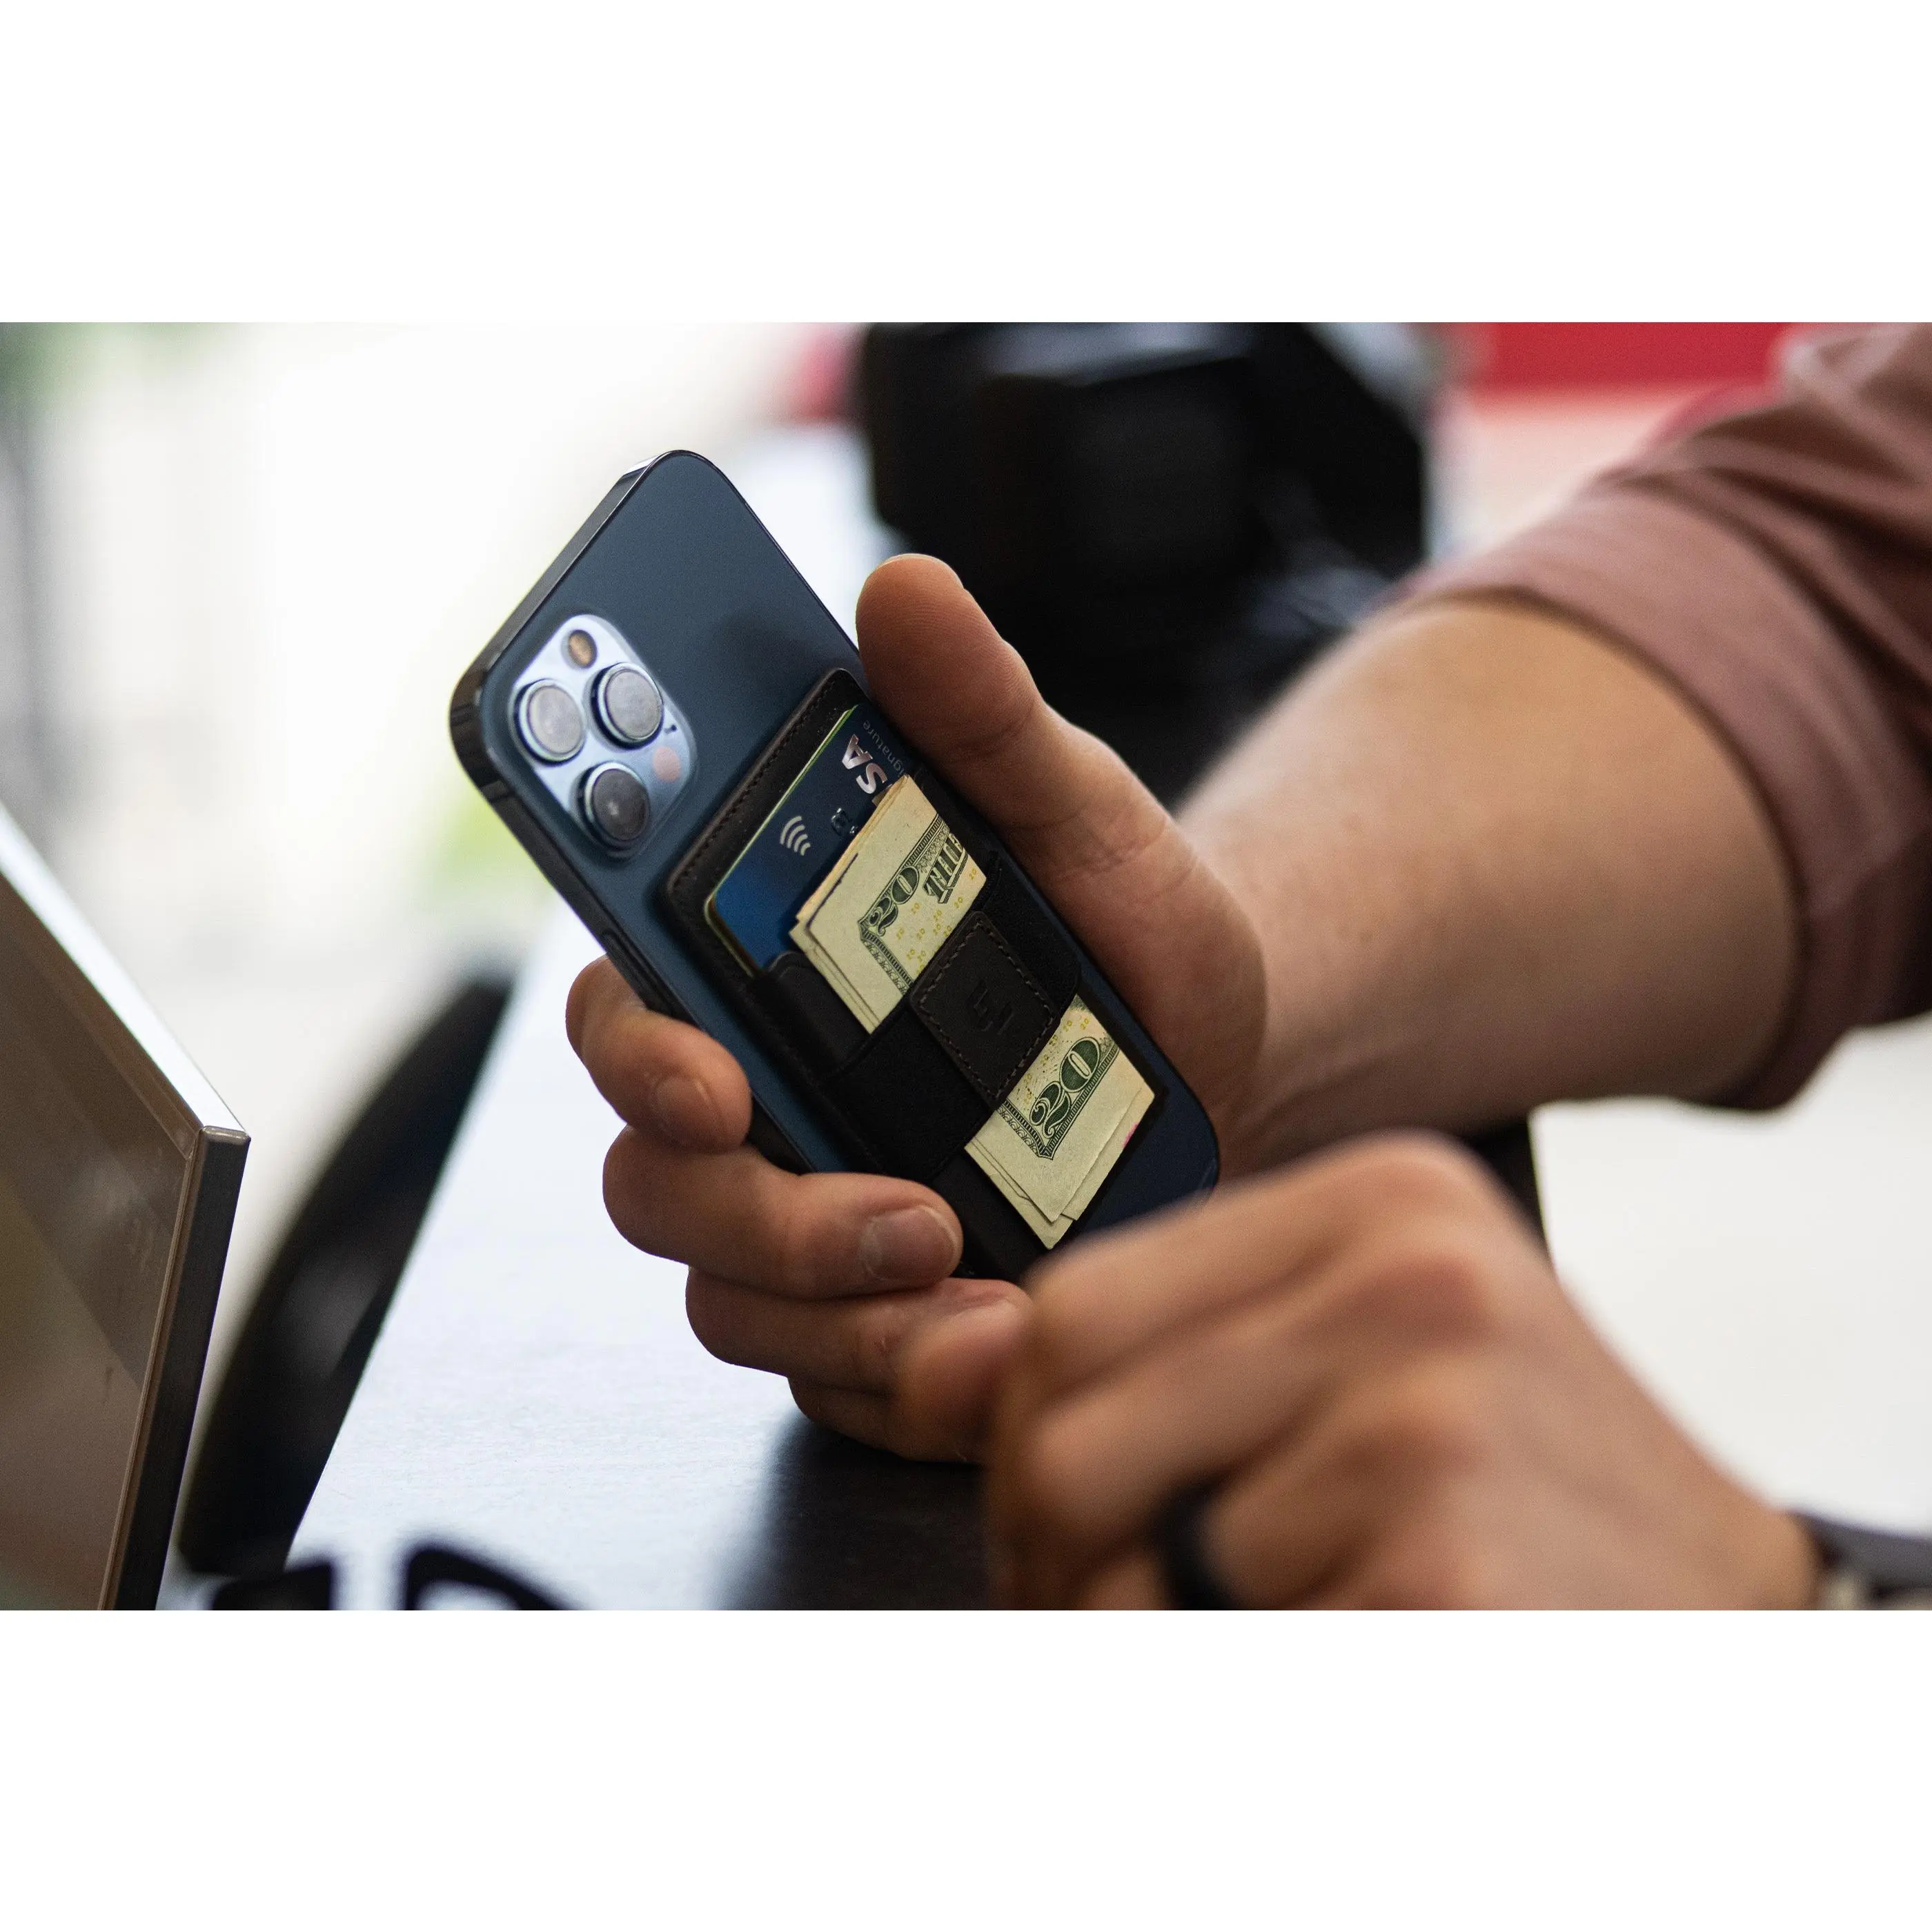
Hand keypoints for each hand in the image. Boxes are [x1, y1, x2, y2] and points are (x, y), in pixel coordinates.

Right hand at [566, 554, 1267, 1459]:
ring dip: (842, 1300)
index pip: (625, 1004)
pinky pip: (834, 1374)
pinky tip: (1009, 1332)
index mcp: (758, 966)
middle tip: (898, 1204)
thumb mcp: (1075, 814)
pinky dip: (909, 1371)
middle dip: (752, 1206)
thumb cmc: (1120, 927)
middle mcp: (754, 1098)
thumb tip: (902, 589)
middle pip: (655, 1176)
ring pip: (730, 1294)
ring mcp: (802, 1214)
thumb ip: (983, 717)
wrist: (1222, 1062)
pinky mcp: (868, 1311)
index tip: (700, 1070)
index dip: (626, 1044)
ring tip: (981, 1271)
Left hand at [986, 1133, 1818, 1605]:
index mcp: (1381, 1202)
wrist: (1735, 1616)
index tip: (1050, 1513)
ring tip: (1253, 1623)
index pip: (1076, 1304)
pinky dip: (1248, 1677)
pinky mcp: (1448, 1570)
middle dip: (1046, 1551)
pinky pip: (1224, 1648)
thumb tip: (922, 1369)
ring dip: (1145, 1632)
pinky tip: (1350, 1646)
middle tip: (1105, 1604)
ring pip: (1125, 1563)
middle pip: (1064, 1427)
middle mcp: (1406, 1279)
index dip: (1020, 1433)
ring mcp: (1431, 1420)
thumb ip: (1166, 1356)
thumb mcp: (1365, 1360)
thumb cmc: (1526, 1490)